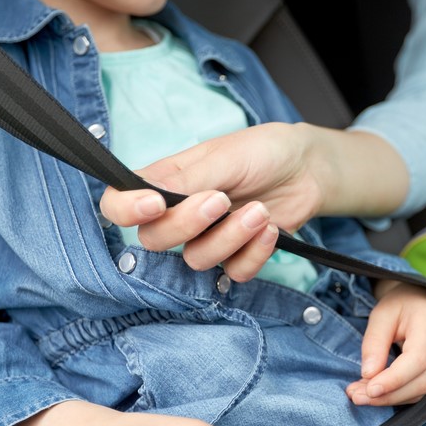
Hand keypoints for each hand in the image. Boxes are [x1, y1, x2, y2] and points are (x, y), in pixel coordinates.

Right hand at [99, 123, 406, 280]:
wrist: (307, 168)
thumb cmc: (261, 152)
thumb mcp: (222, 157)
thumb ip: (186, 180)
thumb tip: (150, 196)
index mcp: (164, 182)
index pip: (119, 205)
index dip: (126, 211)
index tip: (153, 205)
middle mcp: (178, 214)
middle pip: (154, 241)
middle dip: (188, 225)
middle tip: (220, 200)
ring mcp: (207, 237)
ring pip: (197, 260)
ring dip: (230, 237)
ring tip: (258, 211)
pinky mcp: (236, 256)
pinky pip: (232, 273)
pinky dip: (254, 253)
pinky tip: (270, 229)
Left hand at [346, 281, 425, 405]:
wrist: (420, 300)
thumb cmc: (400, 304)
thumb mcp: (381, 315)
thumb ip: (374, 343)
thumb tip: (368, 375)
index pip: (418, 360)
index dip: (394, 379)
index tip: (369, 390)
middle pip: (421, 381)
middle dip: (388, 395)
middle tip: (356, 396)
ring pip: (421, 390)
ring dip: (390, 398)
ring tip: (361, 396)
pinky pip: (420, 390)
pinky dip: (397, 396)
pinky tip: (376, 394)